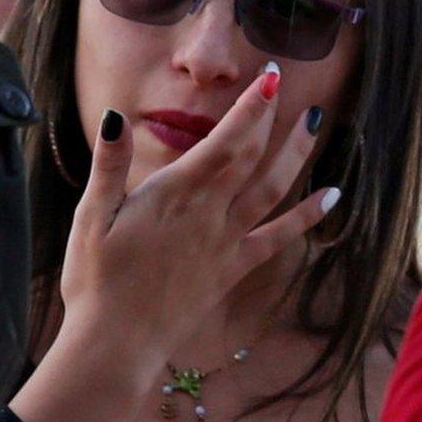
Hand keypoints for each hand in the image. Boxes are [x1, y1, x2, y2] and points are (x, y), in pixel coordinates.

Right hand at [58, 66, 338, 376]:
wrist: (116, 344)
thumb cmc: (96, 281)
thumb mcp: (90, 218)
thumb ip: (108, 166)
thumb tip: (115, 118)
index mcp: (175, 194)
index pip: (224, 140)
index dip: (251, 107)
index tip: (271, 77)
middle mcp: (209, 213)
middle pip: (252, 157)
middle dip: (271, 117)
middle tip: (286, 80)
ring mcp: (226, 242)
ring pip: (273, 189)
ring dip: (297, 155)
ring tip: (315, 124)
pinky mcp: (233, 269)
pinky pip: (278, 237)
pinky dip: (307, 216)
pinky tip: (331, 197)